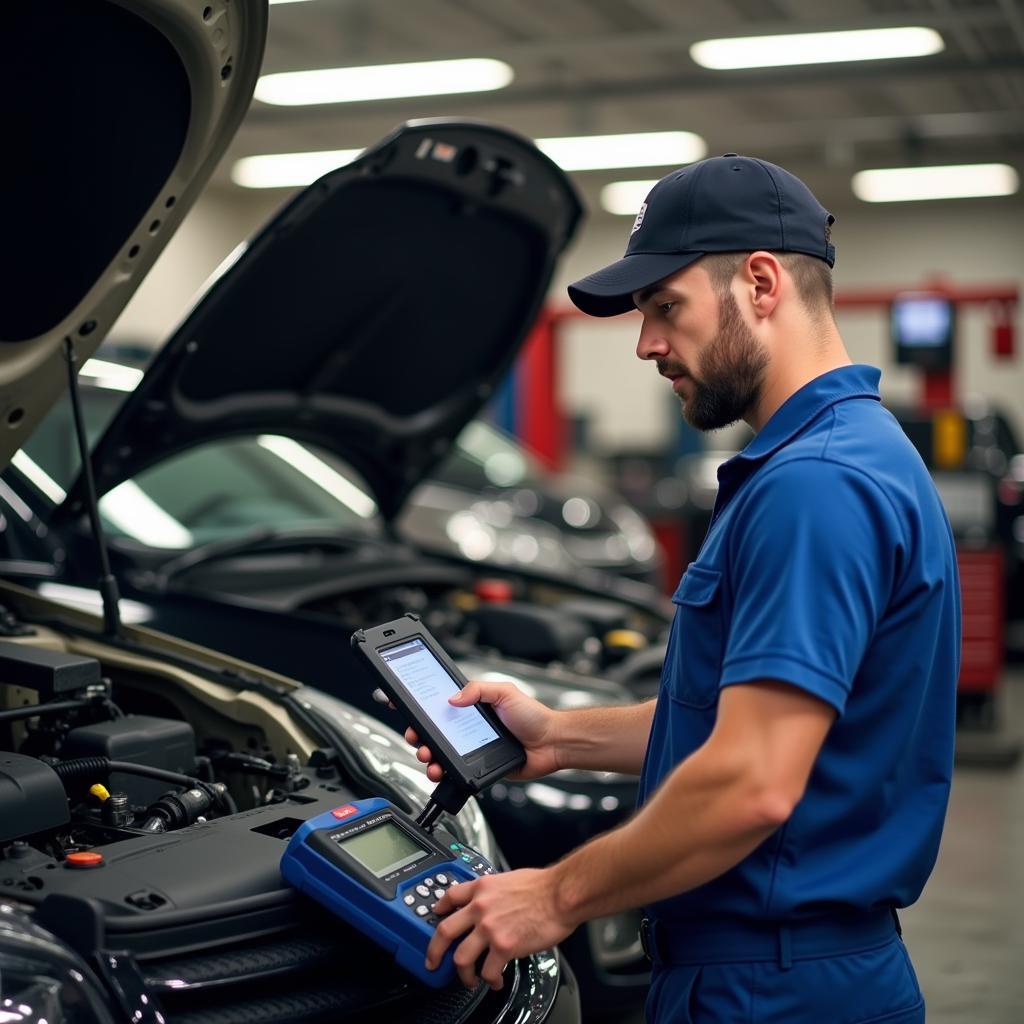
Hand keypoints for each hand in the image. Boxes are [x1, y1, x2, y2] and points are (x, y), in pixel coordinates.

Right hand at [404, 680, 562, 781]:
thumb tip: (453, 697)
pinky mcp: (477, 767)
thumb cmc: (533, 716)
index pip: (440, 706)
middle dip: (418, 735)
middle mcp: (468, 728)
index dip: (420, 709)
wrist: (550, 743)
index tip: (405, 709)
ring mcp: (471, 748)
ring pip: (439, 754)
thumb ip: (478, 690)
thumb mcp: (505, 692)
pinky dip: (442, 772)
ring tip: (427, 757)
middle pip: (433, 732)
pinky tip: (439, 771)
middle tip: (416, 737)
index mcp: (472, 707)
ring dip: (427, 756)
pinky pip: (454, 772)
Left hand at [425, 868, 574, 988]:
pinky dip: (490, 980)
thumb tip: (493, 903)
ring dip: (463, 973)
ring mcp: (489, 928)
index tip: (437, 916)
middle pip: (443, 931)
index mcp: (482, 887)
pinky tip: (496, 981)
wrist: (561, 895)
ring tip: (469, 979)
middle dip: (434, 951)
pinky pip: (488, 971)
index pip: (450, 896)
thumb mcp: (509, 878)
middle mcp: (480, 907)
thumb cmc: (543, 886)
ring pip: (460, 957)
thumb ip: (495, 891)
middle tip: (433, 961)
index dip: (439, 909)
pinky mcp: (503, 946)